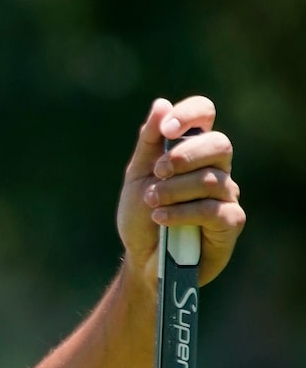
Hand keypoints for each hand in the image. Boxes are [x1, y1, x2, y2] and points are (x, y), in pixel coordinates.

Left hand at [116, 96, 244, 287]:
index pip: (205, 115)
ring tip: (150, 202)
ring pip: (211, 179)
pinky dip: (182, 212)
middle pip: (219, 144)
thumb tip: (161, 104)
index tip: (167, 129)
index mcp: (193, 151)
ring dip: (174, 190)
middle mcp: (216, 168)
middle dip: (184, 156)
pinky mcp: (230, 223)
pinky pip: (213, 210)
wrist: (142, 262)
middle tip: (157, 172)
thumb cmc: (141, 218)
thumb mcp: (137, 178)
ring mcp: (227, 195)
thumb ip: (148, 143)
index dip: (191, 114)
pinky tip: (160, 218)